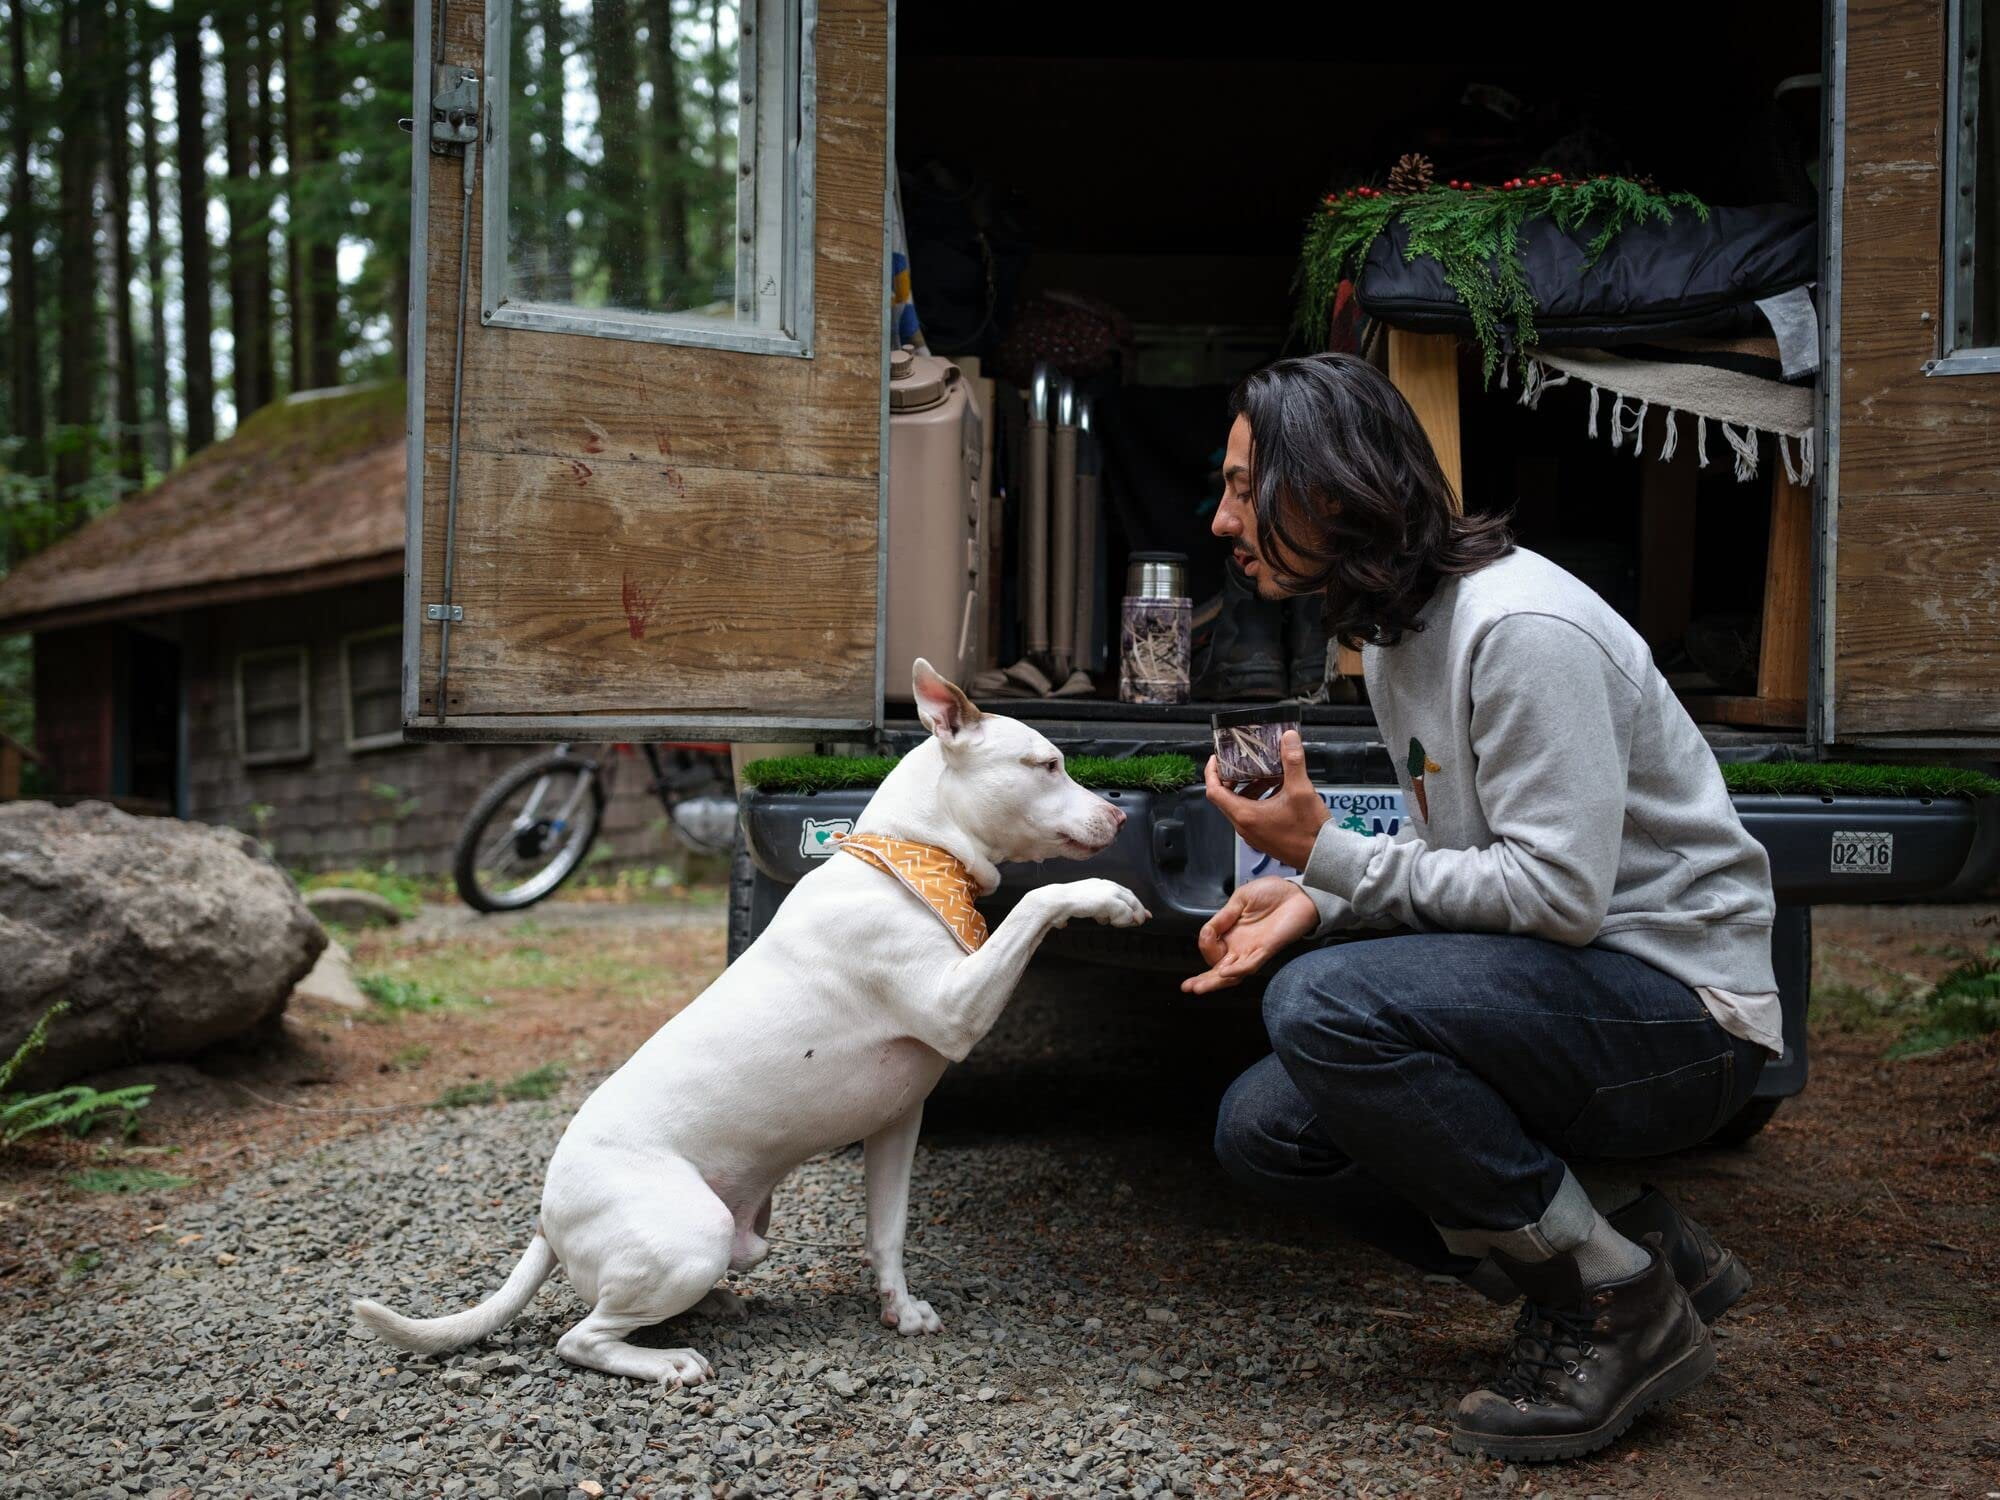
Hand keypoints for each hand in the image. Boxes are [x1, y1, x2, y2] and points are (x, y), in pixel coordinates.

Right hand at [1181, 877, 1320, 994]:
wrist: (1297, 892)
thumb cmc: (1273, 893)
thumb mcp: (1240, 899)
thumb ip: (1224, 916)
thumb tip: (1207, 931)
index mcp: (1232, 934)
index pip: (1211, 948)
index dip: (1205, 943)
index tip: (1207, 932)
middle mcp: (1241, 946)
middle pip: (1219, 969)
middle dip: (1202, 979)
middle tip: (1187, 987)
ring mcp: (1253, 950)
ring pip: (1231, 973)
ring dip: (1214, 981)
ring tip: (1197, 988)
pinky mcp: (1267, 950)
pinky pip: (1250, 964)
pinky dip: (1237, 969)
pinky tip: (1224, 973)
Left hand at [1204, 729, 1328, 870]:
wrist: (1322, 856)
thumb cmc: (1310, 831)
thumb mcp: (1301, 790)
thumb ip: (1293, 761)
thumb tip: (1288, 738)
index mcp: (1245, 815)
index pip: (1214, 791)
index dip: (1212, 772)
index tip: (1216, 759)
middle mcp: (1244, 826)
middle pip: (1225, 798)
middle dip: (1233, 777)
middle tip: (1242, 763)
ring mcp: (1253, 834)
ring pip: (1240, 805)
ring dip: (1249, 788)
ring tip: (1265, 774)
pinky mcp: (1263, 837)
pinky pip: (1252, 814)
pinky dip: (1258, 799)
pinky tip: (1277, 789)